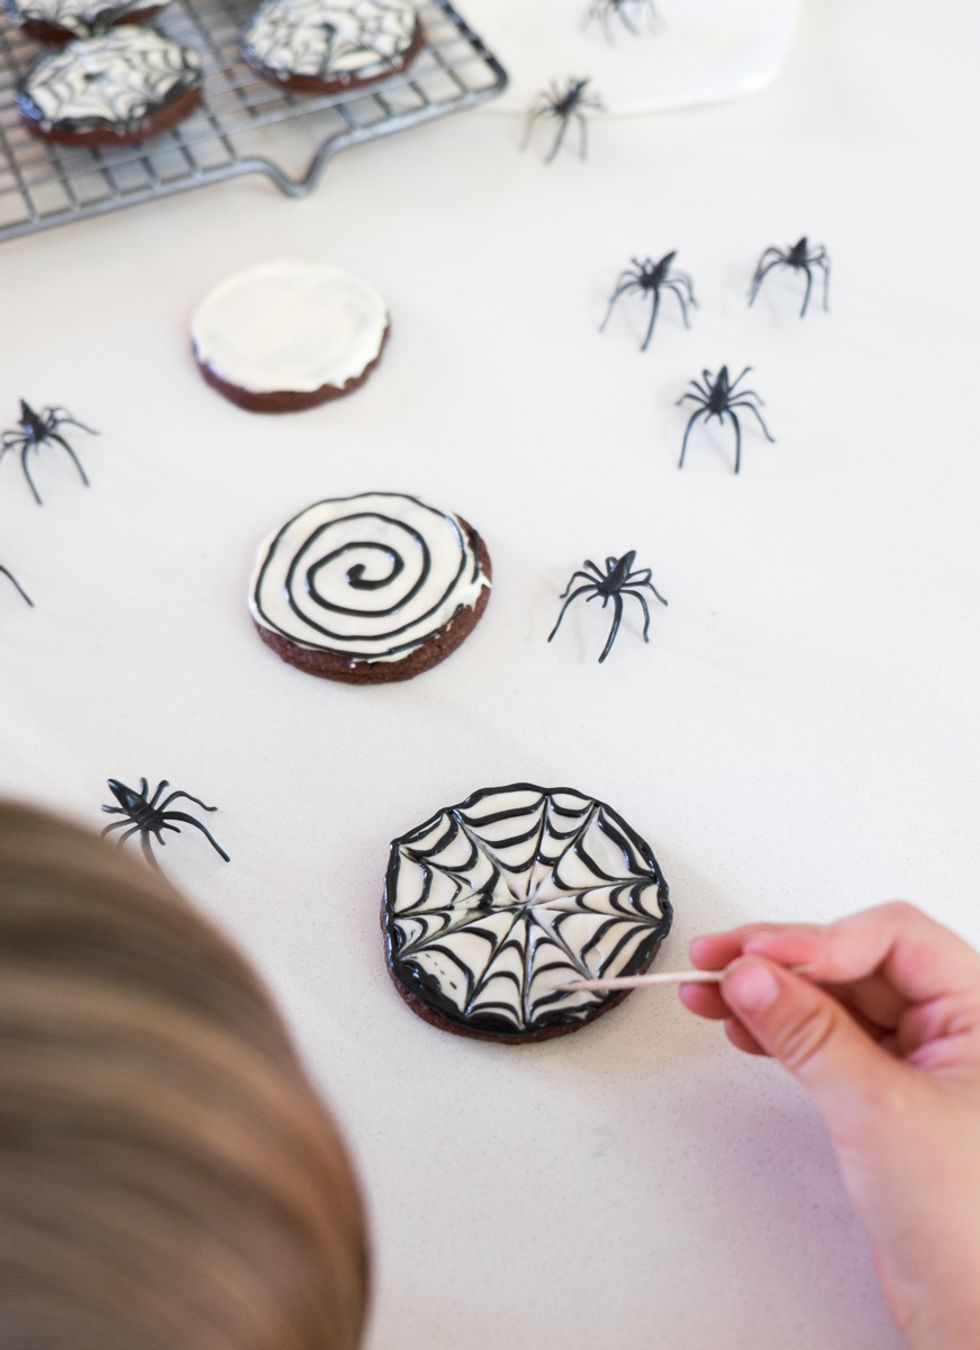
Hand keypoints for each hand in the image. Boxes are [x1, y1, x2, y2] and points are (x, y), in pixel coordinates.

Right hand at [681, 902, 979, 1349]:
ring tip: (710, 992)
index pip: (892, 938)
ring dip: (769, 993)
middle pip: (854, 961)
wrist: (971, 1315)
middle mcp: (952, 1026)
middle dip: (781, 961)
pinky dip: (779, 1029)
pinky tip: (742, 1025)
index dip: (820, 939)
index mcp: (978, 1012)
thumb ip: (810, 1033)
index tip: (758, 957)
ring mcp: (916, 1058)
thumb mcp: (878, 1108)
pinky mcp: (882, 1090)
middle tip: (718, 962)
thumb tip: (755, 975)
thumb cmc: (969, 1227)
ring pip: (833, 998)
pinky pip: (825, 1036)